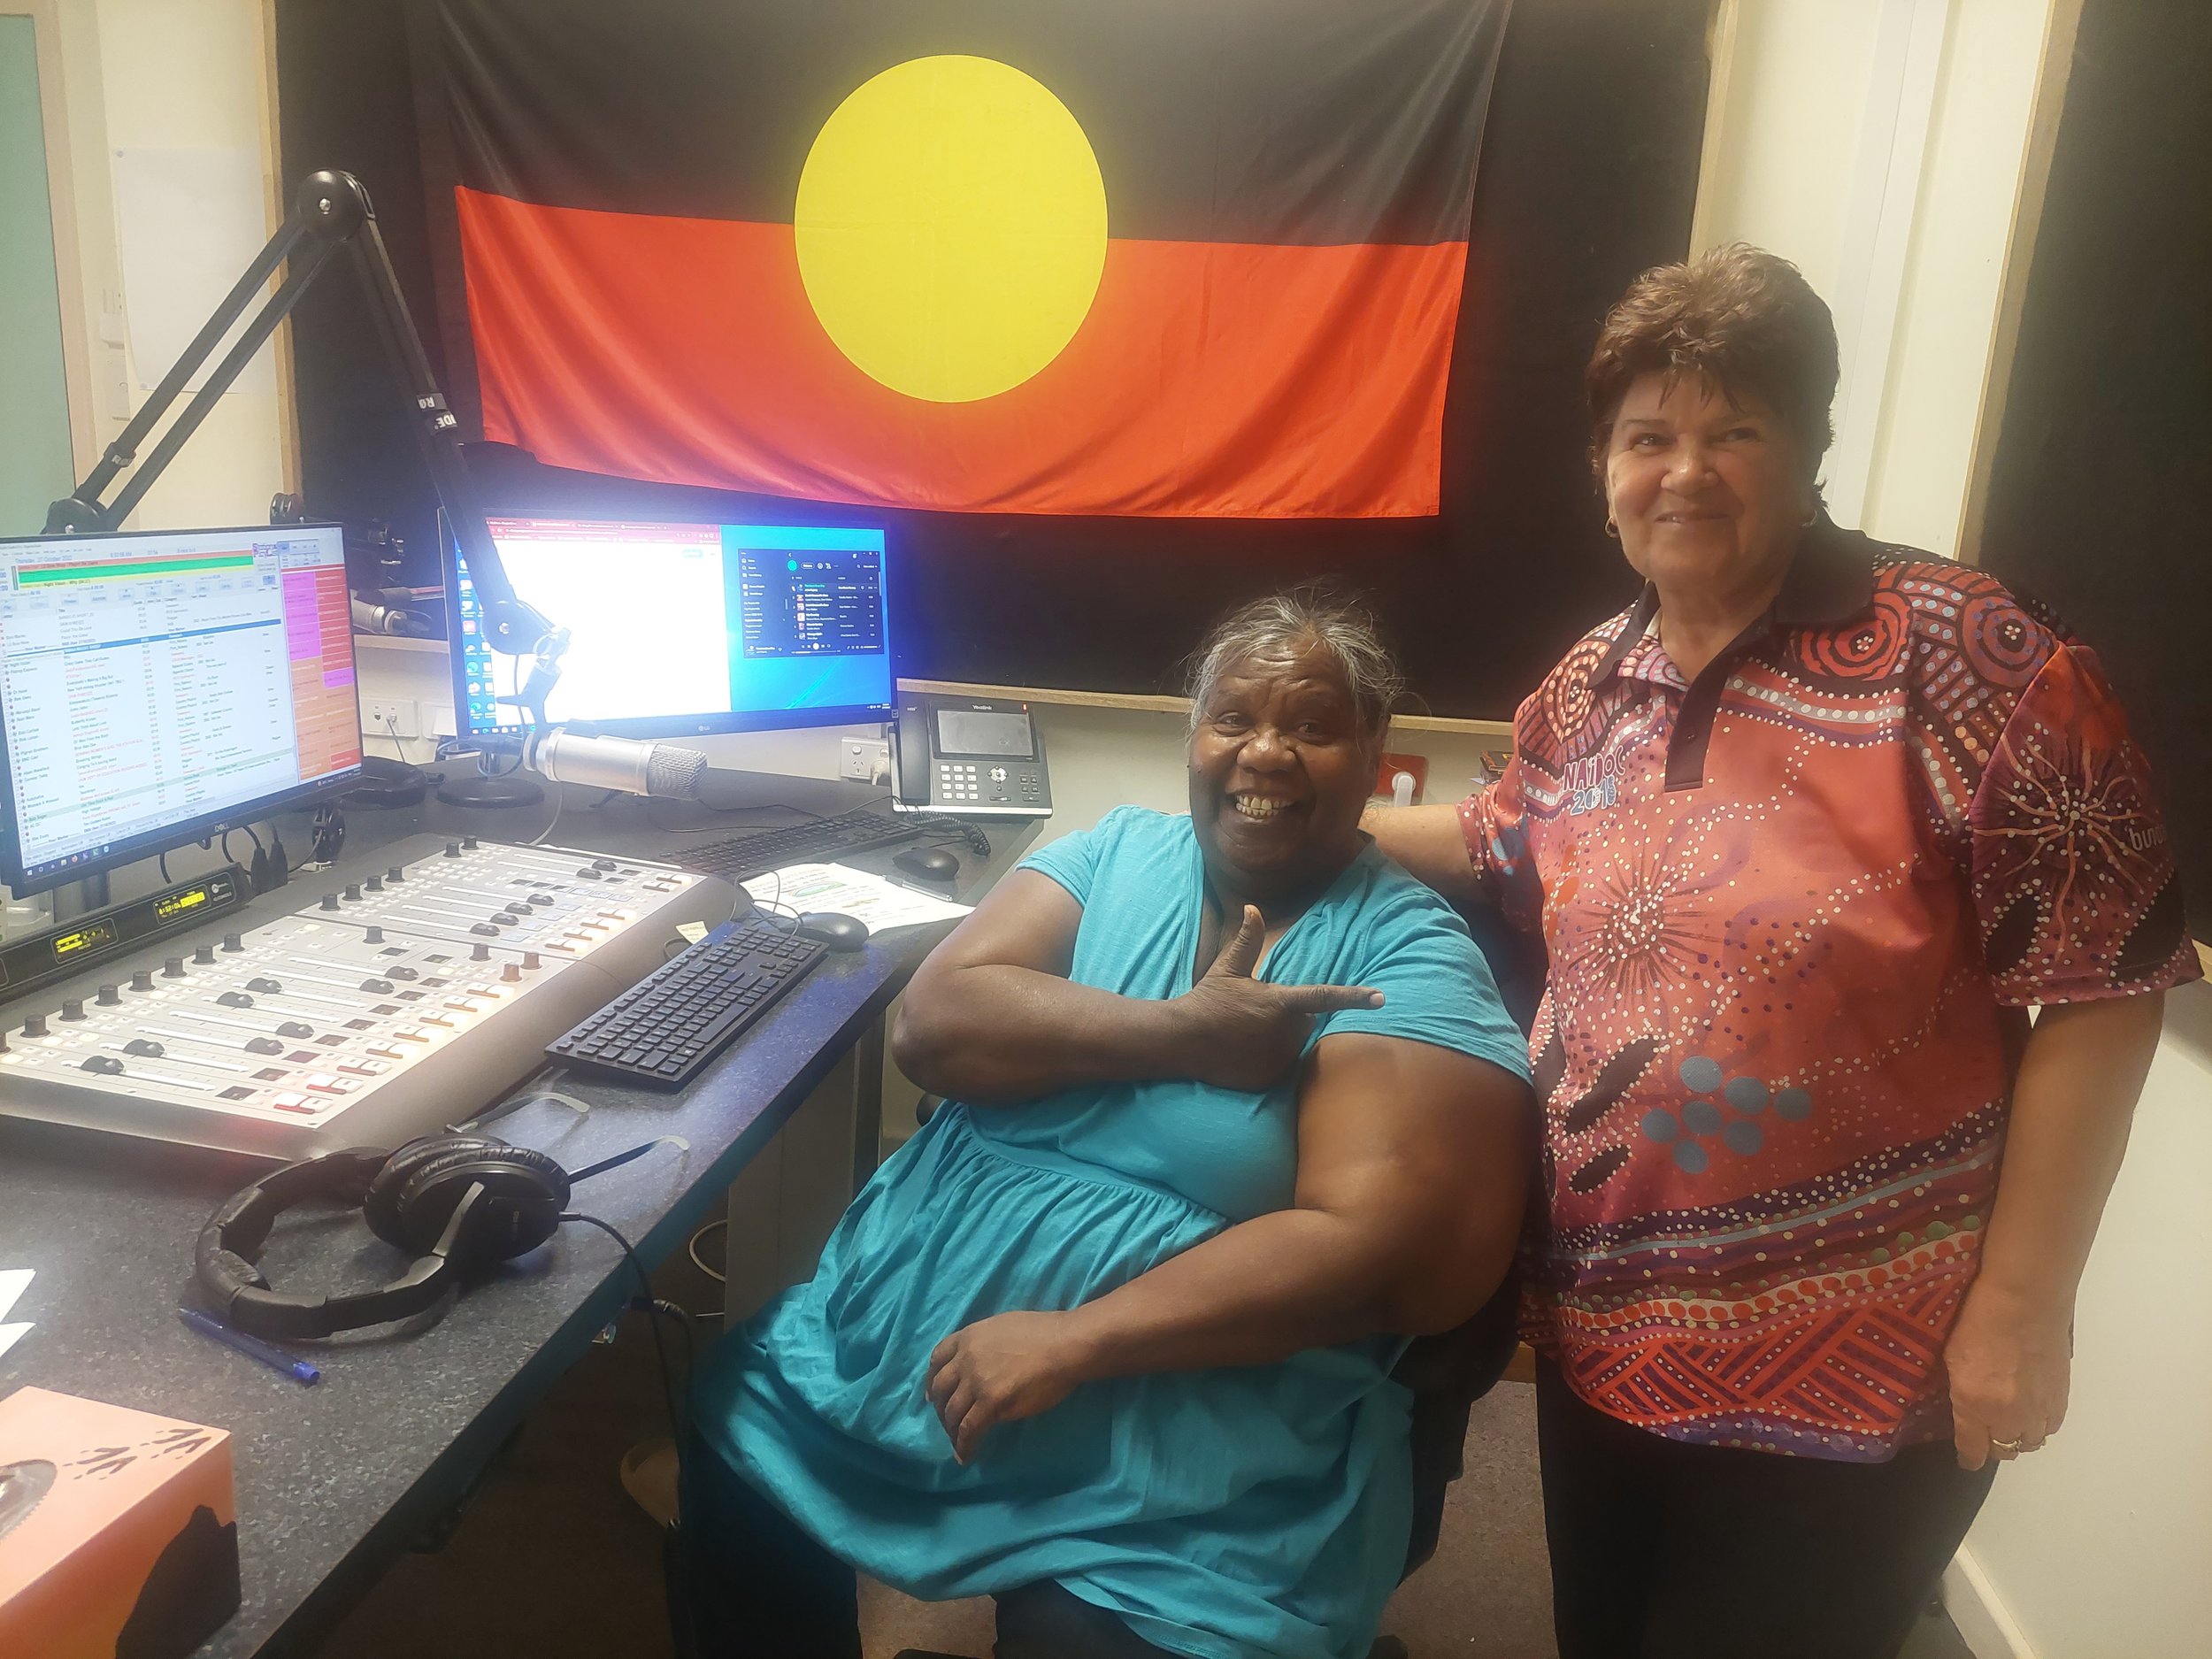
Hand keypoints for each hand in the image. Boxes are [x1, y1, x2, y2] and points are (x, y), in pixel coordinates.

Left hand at [926, 1310, 1094, 1463]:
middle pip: (941, 1388)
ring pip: (952, 1412)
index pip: (938, 1358)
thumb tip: (983, 1364)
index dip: (932, 1379)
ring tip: (958, 1442)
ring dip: (951, 1430)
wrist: (1064, 1345)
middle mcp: (965, 1358)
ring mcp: (975, 1381)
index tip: (933, 1394)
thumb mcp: (1003, 1328)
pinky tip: (965, 1456)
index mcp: (969, 1336)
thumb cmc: (1044, 1333)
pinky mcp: (989, 1403)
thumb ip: (985, 1345)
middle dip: (940, 1408)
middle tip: (947, 1421)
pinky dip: (963, 1445)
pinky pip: (968, 1430)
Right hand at [1170, 905, 1382, 1091]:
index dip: (1354, 997)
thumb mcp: (1227, 969)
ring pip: (1294, 1044)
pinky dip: (1269, 1059)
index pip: (1325, 997)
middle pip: (1305, 1022)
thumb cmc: (1207, 1001)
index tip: (1380, 998)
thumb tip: (1253, 907)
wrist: (1183, 1040)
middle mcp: (1285, 1032)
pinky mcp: (1269, 1077)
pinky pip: (1281, 1066)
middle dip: (1289, 1017)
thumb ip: (1247, 941)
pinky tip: (1244, 1052)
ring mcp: (1278, 1057)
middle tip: (1255, 1014)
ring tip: (1247, 1034)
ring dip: (1280, 1038)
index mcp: (1280, 1002)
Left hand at [1945, 1283, 2072, 1469]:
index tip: (1968, 1460)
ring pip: (2031, 1441)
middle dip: (1994, 1445)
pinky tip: (2034, 1413)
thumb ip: (1961, 1392)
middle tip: (1988, 1434)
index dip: (1970, 1458)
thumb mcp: (1953, 1358)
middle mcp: (2008, 1414)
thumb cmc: (1979, 1320)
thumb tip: (1967, 1410)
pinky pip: (2051, 1426)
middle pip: (2004, 1448)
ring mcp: (2038, 1408)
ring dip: (2020, 1437)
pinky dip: (2041, 1425)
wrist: (2025, 1302)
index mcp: (1974, 1404)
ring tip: (2011, 1424)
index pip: (1974, 1448)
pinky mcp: (2060, 1398)